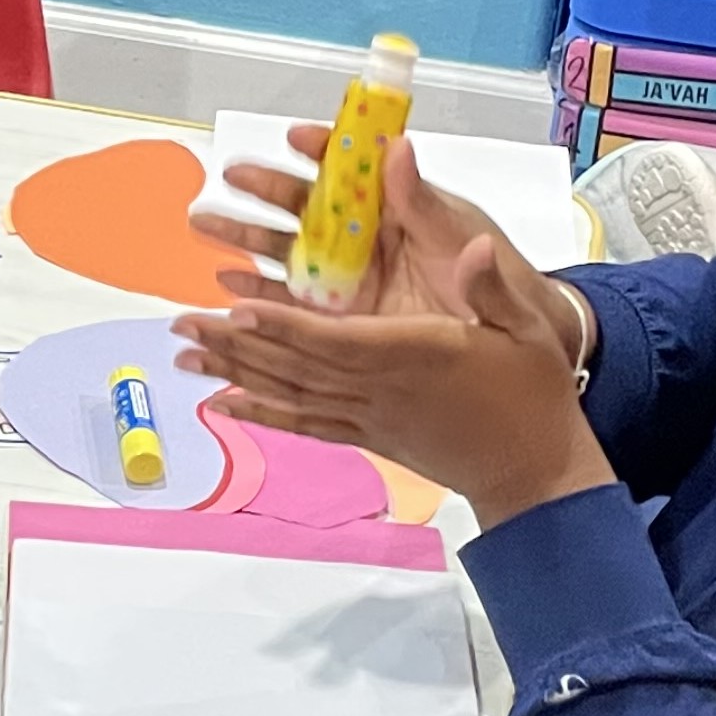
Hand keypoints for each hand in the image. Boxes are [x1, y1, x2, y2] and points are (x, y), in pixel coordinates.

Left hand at [175, 144, 613, 525]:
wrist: (533, 470)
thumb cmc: (532, 392)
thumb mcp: (527, 328)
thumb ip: (493, 287)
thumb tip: (473, 245)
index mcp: (415, 355)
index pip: (335, 338)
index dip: (283, 323)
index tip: (237, 305)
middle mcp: (380, 391)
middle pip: (295, 365)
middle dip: (235, 344)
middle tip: (182, 325)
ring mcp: (369, 418)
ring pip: (290, 394)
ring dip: (234, 374)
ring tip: (184, 358)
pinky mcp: (368, 438)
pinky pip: (305, 425)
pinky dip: (261, 414)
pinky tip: (222, 405)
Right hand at [193, 126, 579, 330]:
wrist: (511, 338)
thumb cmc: (495, 280)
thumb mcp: (461, 237)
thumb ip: (424, 200)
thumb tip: (398, 146)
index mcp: (396, 206)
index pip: (353, 168)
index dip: (324, 150)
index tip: (296, 137)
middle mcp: (364, 237)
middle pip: (306, 207)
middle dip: (264, 189)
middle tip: (231, 174)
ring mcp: (347, 278)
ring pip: (286, 251)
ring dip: (243, 236)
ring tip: (204, 223)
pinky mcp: (338, 320)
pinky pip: (289, 303)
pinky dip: (256, 294)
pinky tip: (226, 284)